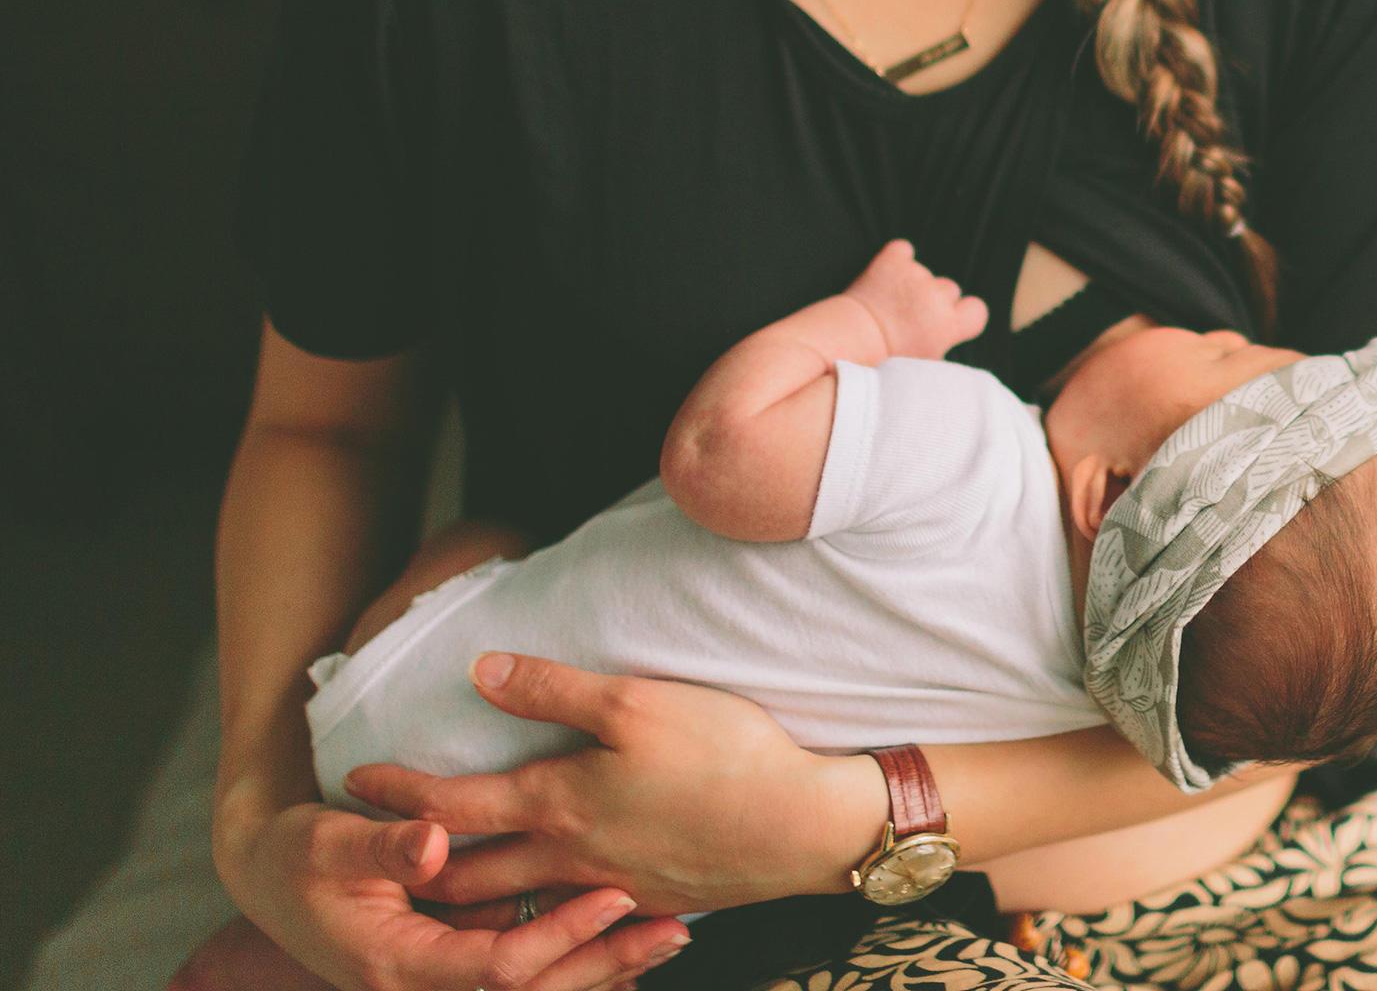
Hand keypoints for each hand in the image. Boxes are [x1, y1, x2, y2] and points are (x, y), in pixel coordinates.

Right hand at [212, 798, 688, 990]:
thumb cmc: (296, 853)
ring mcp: (440, 983)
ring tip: (673, 935)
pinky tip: (631, 946)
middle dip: (605, 964)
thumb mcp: (328, 841)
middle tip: (675, 930)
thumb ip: (381, 846)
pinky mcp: (455, 965)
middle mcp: (422, 988)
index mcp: (395, 966)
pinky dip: (577, 964)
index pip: (498, 967)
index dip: (560, 935)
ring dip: (604, 968)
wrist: (269, 877)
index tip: (616, 896)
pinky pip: (526, 977)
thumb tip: (432, 842)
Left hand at [344, 653, 887, 914]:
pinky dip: (538, 920)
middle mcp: (571, 859)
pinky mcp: (654, 904)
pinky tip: (544, 908)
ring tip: (441, 893)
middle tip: (377, 861)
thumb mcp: (634, 701)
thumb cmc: (724, 755)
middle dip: (417, 871)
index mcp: (557, 805)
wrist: (805, 827)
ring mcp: (613, 889)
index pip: (451, 807)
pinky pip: (574, 920)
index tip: (355, 782)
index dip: (399, 794)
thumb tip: (479, 672)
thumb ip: (552, 688)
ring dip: (471, 906)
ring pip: (518, 910)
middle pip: (469, 878)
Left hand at [842, 239, 988, 360]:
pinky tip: (886, 277)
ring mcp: (915, 276)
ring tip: (889, 304)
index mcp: (950, 324)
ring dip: (911, 284)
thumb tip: (948, 340)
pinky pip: (902, 251)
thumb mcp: (925, 366)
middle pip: (948, 290)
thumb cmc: (885, 362)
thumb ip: (943, 346)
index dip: (963, 315)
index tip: (947, 322)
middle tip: (910, 318)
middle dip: (934, 301)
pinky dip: (896, 260)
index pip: (977, 310)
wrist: (848, 342)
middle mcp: (937, 296)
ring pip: (923, 274)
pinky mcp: (892, 261)